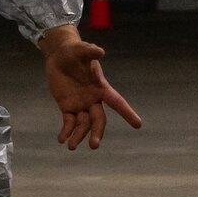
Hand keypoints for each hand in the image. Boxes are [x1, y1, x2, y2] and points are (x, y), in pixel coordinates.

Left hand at [40, 24, 141, 150]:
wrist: (59, 56)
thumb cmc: (74, 51)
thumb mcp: (80, 49)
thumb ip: (90, 51)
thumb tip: (100, 51)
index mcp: (101, 87)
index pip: (117, 102)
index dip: (127, 113)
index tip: (137, 125)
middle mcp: (93, 99)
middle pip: (98, 120)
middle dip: (97, 133)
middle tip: (94, 146)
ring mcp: (80, 105)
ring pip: (83, 124)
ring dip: (78, 136)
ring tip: (70, 147)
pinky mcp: (67, 107)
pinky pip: (69, 122)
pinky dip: (66, 131)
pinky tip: (62, 140)